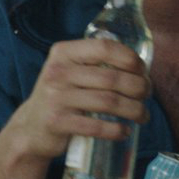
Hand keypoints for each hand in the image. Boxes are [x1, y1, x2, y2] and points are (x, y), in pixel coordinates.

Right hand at [3, 37, 150, 163]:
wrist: (31, 127)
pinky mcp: (57, 123)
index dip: (129, 58)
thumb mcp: (69, 71)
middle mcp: (58, 72)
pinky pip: (96, 127)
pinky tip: (125, 131)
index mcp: (63, 53)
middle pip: (111, 78)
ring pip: (108, 102)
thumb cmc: (62, 95)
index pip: (103, 47)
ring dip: (134, 110)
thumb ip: (95, 63)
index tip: (143, 70)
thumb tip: (140, 67)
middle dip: (138, 87)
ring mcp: (56, 98)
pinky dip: (116, 130)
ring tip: (143, 115)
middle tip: (147, 94)